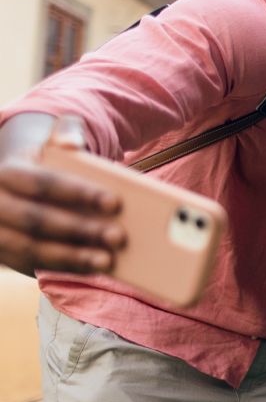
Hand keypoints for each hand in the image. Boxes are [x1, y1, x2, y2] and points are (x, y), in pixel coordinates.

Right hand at [0, 115, 124, 275]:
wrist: (21, 182)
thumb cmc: (49, 162)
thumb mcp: (54, 141)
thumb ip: (66, 131)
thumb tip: (72, 142)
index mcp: (8, 174)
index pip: (43, 183)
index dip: (79, 193)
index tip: (116, 202)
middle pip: (38, 220)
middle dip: (80, 229)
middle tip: (119, 236)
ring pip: (32, 248)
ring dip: (72, 257)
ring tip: (108, 260)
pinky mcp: (5, 255)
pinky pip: (34, 265)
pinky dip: (65, 269)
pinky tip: (95, 269)